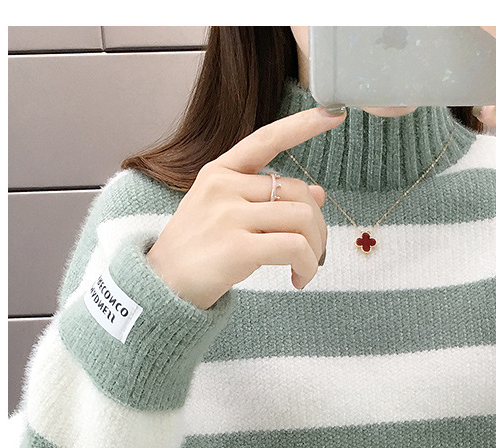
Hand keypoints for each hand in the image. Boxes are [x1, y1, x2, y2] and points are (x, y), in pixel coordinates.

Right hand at [146, 106, 346, 309]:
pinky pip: (295, 247)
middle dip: (317, 226)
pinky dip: (307, 265)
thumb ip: (268, 201)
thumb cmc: (196, 253)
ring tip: (304, 269)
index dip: (303, 125)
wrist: (160, 286)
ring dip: (315, 250)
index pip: (265, 139)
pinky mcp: (237, 247)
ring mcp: (229, 215)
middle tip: (312, 253)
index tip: (335, 113)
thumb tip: (318, 192)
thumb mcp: (226, 216)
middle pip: (298, 191)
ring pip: (302, 218)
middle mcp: (224, 187)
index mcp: (219, 173)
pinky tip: (298, 279)